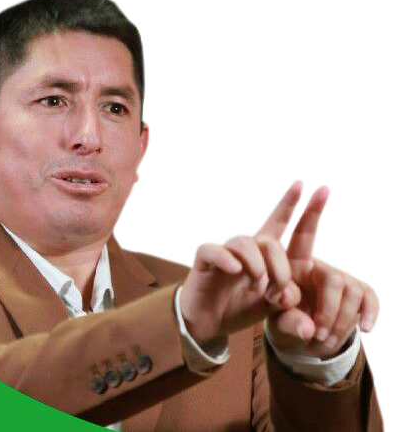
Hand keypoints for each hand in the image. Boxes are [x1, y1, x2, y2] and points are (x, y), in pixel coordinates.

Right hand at [180, 182, 304, 345]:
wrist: (210, 324)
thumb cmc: (241, 308)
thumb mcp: (272, 308)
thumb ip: (288, 301)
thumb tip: (288, 293)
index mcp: (263, 255)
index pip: (278, 223)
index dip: (289, 204)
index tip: (301, 183)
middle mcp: (245, 249)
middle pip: (270, 240)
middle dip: (280, 269)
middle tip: (277, 293)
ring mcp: (224, 253)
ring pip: (245, 243)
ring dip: (257, 267)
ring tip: (257, 288)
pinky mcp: (205, 261)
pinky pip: (215, 250)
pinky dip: (227, 259)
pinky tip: (235, 270)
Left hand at [266, 186, 379, 358]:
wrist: (303, 333)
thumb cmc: (285, 317)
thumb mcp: (278, 321)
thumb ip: (288, 322)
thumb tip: (308, 330)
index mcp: (294, 264)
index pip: (303, 234)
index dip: (311, 211)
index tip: (322, 186)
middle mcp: (318, 265)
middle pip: (332, 279)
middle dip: (327, 310)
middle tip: (316, 334)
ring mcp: (340, 276)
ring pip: (350, 292)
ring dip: (340, 321)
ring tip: (323, 341)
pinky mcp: (357, 291)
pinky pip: (370, 297)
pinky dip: (369, 314)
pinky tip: (365, 328)